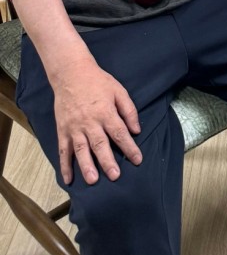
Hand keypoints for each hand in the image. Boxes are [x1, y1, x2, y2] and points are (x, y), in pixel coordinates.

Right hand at [52, 56, 141, 184]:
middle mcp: (90, 122)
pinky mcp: (62, 130)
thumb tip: (136, 130)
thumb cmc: (98, 82)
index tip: (137, 160)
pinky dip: (65, 165)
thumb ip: (129, 110)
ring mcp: (74, 127)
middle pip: (100, 144)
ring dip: (86, 165)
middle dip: (108, 161)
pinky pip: (63, 150)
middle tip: (115, 176)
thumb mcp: (118, 90)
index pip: (120, 132)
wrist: (71, 74)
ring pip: (81, 149)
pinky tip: (68, 179)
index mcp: (106, 112)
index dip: (129, 147)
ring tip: (93, 180)